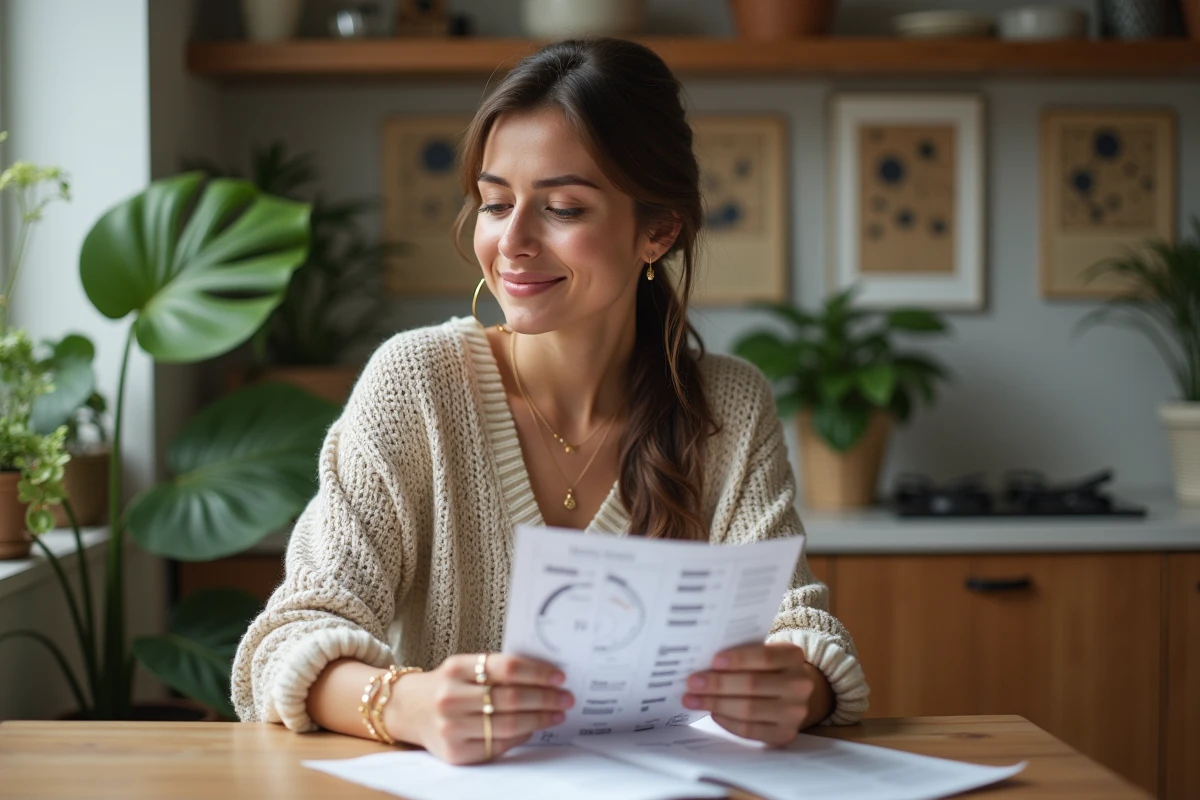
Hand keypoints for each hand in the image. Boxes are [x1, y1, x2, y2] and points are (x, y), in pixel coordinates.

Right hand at [387, 653, 573, 764]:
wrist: (408, 709)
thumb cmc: (446, 685)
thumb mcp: (464, 667)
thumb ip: (496, 669)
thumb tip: (545, 676)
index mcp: (456, 668)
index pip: (507, 667)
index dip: (538, 672)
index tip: (559, 676)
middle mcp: (451, 698)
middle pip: (511, 698)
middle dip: (545, 698)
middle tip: (566, 697)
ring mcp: (451, 727)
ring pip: (508, 725)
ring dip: (539, 719)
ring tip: (556, 714)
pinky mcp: (455, 752)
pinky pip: (498, 745)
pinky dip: (521, 736)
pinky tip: (533, 728)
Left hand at [682, 642, 830, 746]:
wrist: (794, 693)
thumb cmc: (769, 669)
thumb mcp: (764, 653)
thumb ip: (743, 654)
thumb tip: (703, 662)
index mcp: (793, 656)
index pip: (764, 656)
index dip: (738, 659)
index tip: (712, 661)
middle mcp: (799, 684)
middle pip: (753, 684)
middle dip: (717, 684)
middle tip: (692, 683)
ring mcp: (795, 712)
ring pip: (749, 709)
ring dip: (716, 704)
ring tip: (692, 700)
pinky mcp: (785, 734)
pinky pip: (750, 730)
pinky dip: (728, 722)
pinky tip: (713, 713)